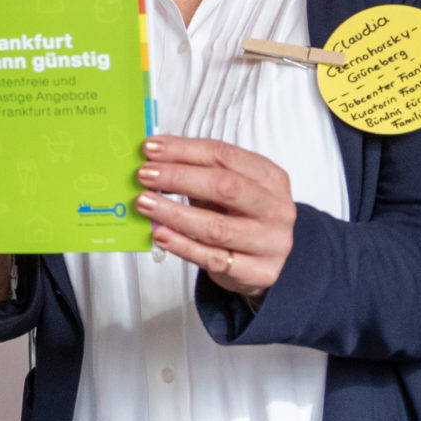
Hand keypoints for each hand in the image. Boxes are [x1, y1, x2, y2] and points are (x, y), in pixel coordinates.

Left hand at [134, 136, 295, 298]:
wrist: (262, 262)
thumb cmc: (240, 217)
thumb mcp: (226, 189)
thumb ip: (196, 173)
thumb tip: (152, 161)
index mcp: (270, 177)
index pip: (225, 155)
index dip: (184, 150)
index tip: (151, 149)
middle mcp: (276, 208)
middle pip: (226, 187)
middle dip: (179, 178)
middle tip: (145, 175)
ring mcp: (270, 241)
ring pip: (217, 227)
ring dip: (174, 213)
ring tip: (144, 203)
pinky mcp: (258, 271)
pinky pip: (211, 258)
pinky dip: (181, 245)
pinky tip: (159, 234)